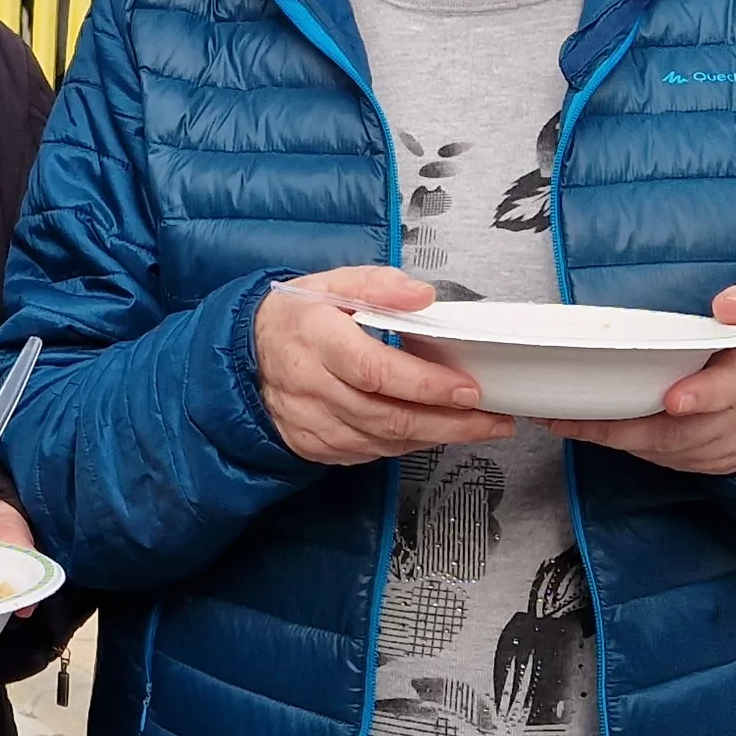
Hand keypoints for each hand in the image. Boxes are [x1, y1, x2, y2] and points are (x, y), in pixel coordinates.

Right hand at [252, 268, 514, 463]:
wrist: (242, 357)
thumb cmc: (294, 318)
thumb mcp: (330, 283)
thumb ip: (378, 284)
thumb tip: (423, 296)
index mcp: (316, 338)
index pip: (376, 370)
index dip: (425, 384)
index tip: (468, 389)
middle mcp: (311, 386)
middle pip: (388, 416)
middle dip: (449, 422)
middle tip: (493, 419)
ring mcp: (312, 422)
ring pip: (383, 440)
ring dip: (435, 437)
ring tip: (478, 426)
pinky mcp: (315, 445)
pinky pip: (370, 452)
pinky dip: (407, 444)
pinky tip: (434, 431)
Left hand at [543, 287, 735, 474]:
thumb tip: (728, 302)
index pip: (733, 389)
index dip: (703, 396)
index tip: (674, 399)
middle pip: (691, 429)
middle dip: (640, 427)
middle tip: (591, 418)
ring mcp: (724, 444)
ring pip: (672, 449)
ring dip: (621, 439)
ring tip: (572, 422)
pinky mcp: (706, 460)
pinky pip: (666, 460)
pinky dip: (629, 448)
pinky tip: (594, 431)